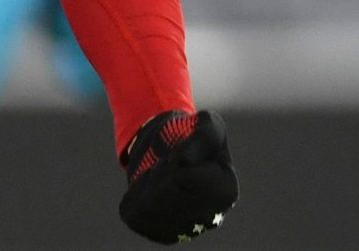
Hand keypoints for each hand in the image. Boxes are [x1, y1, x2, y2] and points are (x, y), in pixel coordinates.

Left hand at [119, 109, 236, 243]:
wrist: (175, 154)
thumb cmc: (194, 138)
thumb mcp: (207, 124)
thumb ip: (204, 135)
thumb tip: (186, 160)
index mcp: (226, 191)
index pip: (183, 177)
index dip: (173, 159)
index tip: (179, 153)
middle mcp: (209, 219)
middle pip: (161, 196)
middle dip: (157, 171)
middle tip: (165, 163)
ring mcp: (185, 232)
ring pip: (145, 208)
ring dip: (144, 183)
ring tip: (157, 175)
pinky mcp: (160, 235)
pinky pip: (132, 215)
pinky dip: (133, 196)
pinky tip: (148, 191)